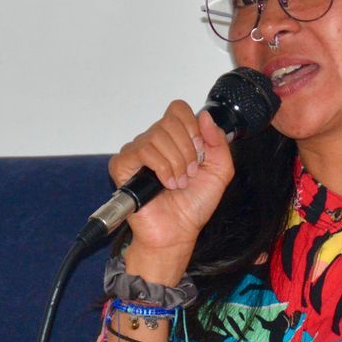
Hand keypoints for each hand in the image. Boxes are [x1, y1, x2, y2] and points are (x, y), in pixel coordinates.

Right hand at [107, 101, 234, 275]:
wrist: (177, 232)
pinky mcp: (122, 165)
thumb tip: (206, 117)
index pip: (178, 109)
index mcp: (174, 139)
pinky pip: (143, 150)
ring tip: (178, 182)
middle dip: (188, 149)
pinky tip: (166, 183)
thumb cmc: (193, 205)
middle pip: (170, 120)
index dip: (192, 127)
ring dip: (176, 162)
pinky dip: (161, 167)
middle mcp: (153, 141)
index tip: (200, 151)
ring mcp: (136, 151)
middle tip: (190, 172)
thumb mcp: (219, 171)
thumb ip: (218, 142)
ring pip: (157, 135)